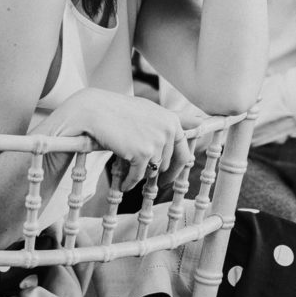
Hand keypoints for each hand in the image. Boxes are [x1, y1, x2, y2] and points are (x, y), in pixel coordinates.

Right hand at [44, 89, 192, 190]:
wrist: (93, 111)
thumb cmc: (120, 111)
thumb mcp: (152, 111)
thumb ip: (177, 118)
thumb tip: (201, 122)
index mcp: (172, 120)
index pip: (184, 151)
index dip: (177, 168)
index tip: (169, 178)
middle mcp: (168, 129)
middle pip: (168, 163)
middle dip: (157, 173)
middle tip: (146, 179)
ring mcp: (156, 141)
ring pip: (154, 170)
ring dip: (142, 177)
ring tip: (130, 177)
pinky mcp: (142, 152)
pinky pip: (139, 176)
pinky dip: (130, 182)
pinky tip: (124, 185)